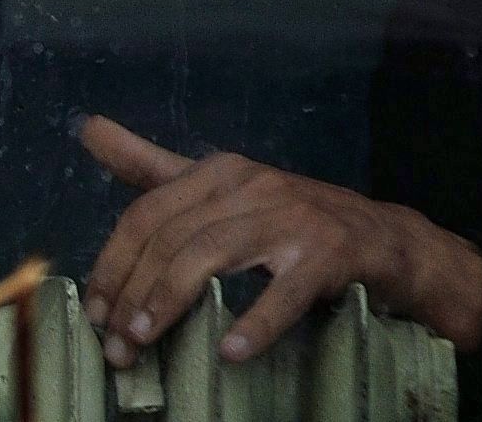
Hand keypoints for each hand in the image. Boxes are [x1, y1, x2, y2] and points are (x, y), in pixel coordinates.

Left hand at [77, 116, 481, 365]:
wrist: (393, 244)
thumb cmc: (295, 223)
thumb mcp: (224, 190)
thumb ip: (156, 167)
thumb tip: (88, 128)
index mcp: (219, 171)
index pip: (146, 213)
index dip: (113, 262)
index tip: (94, 311)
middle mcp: (251, 185)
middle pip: (171, 236)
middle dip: (133, 292)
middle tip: (114, 343)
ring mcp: (292, 217)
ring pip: (212, 254)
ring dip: (171, 301)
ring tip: (143, 340)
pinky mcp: (332, 254)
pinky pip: (285, 290)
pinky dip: (255, 323)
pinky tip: (228, 352)